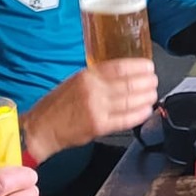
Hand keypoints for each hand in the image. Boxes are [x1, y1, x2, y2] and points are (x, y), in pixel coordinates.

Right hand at [24, 58, 158, 157]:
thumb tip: (122, 76)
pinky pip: (125, 119)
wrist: (41, 128)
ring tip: (153, 95)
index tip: (149, 67)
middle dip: (147, 83)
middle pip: (129, 84)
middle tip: (154, 81)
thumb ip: (97, 78)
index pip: (119, 67)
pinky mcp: (99, 126)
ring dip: (146, 98)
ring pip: (130, 101)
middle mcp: (93, 90)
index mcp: (87, 76)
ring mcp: (97, 108)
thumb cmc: (56, 106)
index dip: (138, 67)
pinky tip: (146, 111)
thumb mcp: (75, 82)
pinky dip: (139, 114)